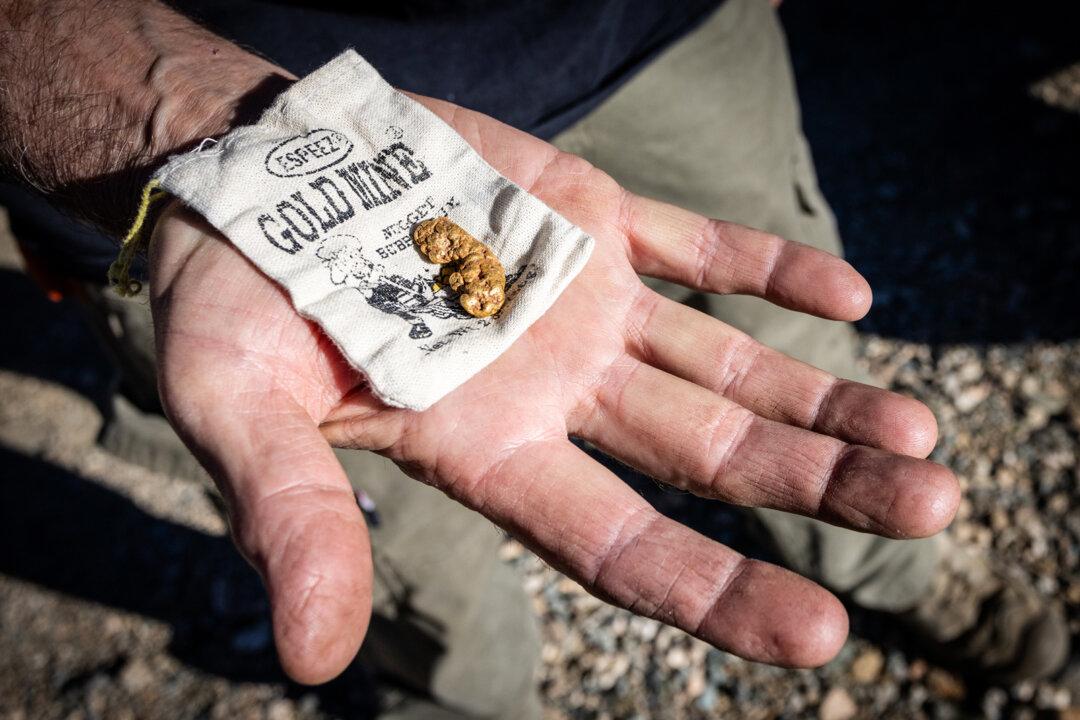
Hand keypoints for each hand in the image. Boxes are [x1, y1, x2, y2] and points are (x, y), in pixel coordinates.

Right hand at [149, 94, 956, 683]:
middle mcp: (557, 395)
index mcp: (486, 453)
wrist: (258, 176)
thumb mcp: (238, 408)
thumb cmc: (230, 301)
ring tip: (919, 439)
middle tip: (936, 510)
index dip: (715, 591)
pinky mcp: (590, 223)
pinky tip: (850, 298)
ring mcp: (585, 308)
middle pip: (709, 460)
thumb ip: (288, 517)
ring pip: (725, 368)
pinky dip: (772, 271)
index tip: (820, 636)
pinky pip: (699, 249)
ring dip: (823, 399)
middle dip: (819, 488)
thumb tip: (312, 659)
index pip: (620, 545)